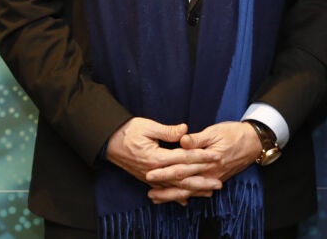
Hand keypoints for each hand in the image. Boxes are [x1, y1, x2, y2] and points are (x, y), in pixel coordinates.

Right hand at [105, 117, 222, 203]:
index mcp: (156, 157)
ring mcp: (150, 177)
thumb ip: (167, 130)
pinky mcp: (146, 178)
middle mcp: (154, 171)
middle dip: (201, 181)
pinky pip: (164, 189)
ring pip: (175, 187)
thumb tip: (185, 129)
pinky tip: (185, 200)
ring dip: (192, 190)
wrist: (108, 141)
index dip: (201, 157)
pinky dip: (175, 195)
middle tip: (218, 183)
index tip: (215, 156)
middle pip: (182, 178)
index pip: (184, 158)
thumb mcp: (147, 126)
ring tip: (208, 193)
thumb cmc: (128, 131)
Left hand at [144, 121, 261, 202]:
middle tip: (149, 191)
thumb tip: (182, 141)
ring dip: (173, 195)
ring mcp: (213, 177)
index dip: (165, 170)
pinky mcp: (216, 179)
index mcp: (207, 159)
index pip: (182, 166)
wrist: (254, 142)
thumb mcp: (216, 131)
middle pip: (183, 182)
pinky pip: (199, 191)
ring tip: (157, 198)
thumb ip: (198, 139)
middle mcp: (209, 172)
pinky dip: (188, 195)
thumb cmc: (234, 133)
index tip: (150, 173)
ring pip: (190, 190)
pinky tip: (179, 199)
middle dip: (166, 187)